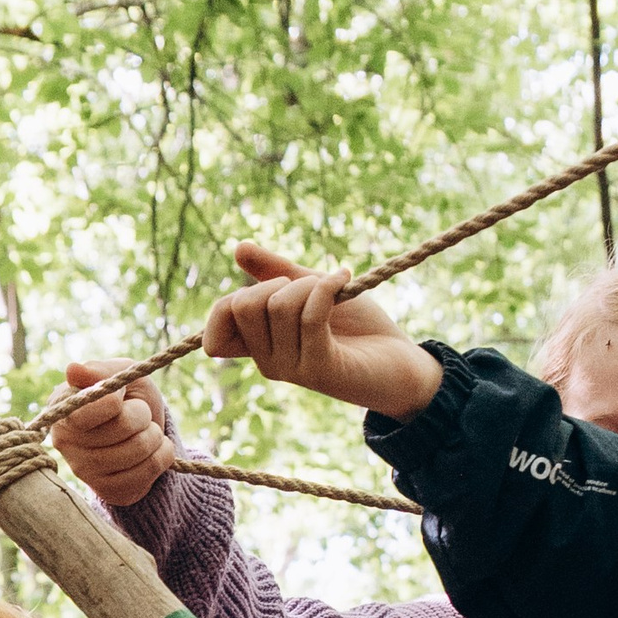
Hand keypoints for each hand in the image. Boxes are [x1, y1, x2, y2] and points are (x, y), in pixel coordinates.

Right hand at [53, 363, 176, 505]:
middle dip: (143, 414)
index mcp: (63, 410)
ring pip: (139, 450)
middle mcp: (65, 444)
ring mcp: (85, 472)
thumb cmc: (126, 397)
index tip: (120, 394)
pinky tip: (154, 450)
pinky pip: (149, 470)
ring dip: (154, 435)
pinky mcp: (108, 491)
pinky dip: (163, 454)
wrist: (141, 433)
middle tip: (139, 414)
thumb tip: (73, 370)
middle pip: (123, 426)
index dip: (116, 399)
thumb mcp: (119, 374)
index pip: (92, 407)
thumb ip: (99, 370)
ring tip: (147, 432)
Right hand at [201, 245, 442, 418]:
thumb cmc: (357, 327)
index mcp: (260, 347)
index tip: (270, 290)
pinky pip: (310, 314)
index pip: (216, 327)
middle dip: (276, 281)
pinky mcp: (320, 368)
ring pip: (279, 305)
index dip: (229, 303)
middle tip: (309, 289)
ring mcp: (292, 369)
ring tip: (335, 290)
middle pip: (242, 305)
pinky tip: (346, 279)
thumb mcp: (310, 288)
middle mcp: (268, 363)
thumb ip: (273, 271)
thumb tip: (238, 249)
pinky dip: (328, 287)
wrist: (401, 359)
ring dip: (312, 284)